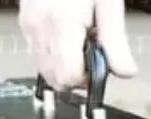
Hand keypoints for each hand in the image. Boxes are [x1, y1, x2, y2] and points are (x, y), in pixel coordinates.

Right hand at [19, 0, 137, 90]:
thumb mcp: (109, 2)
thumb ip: (115, 40)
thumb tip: (125, 72)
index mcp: (62, 24)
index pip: (69, 77)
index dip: (88, 79)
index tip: (102, 65)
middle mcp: (39, 28)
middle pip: (55, 79)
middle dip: (78, 76)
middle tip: (95, 55)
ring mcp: (29, 25)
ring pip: (45, 69)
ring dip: (66, 67)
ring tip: (83, 42)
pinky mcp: (25, 21)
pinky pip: (38, 53)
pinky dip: (55, 55)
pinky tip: (70, 36)